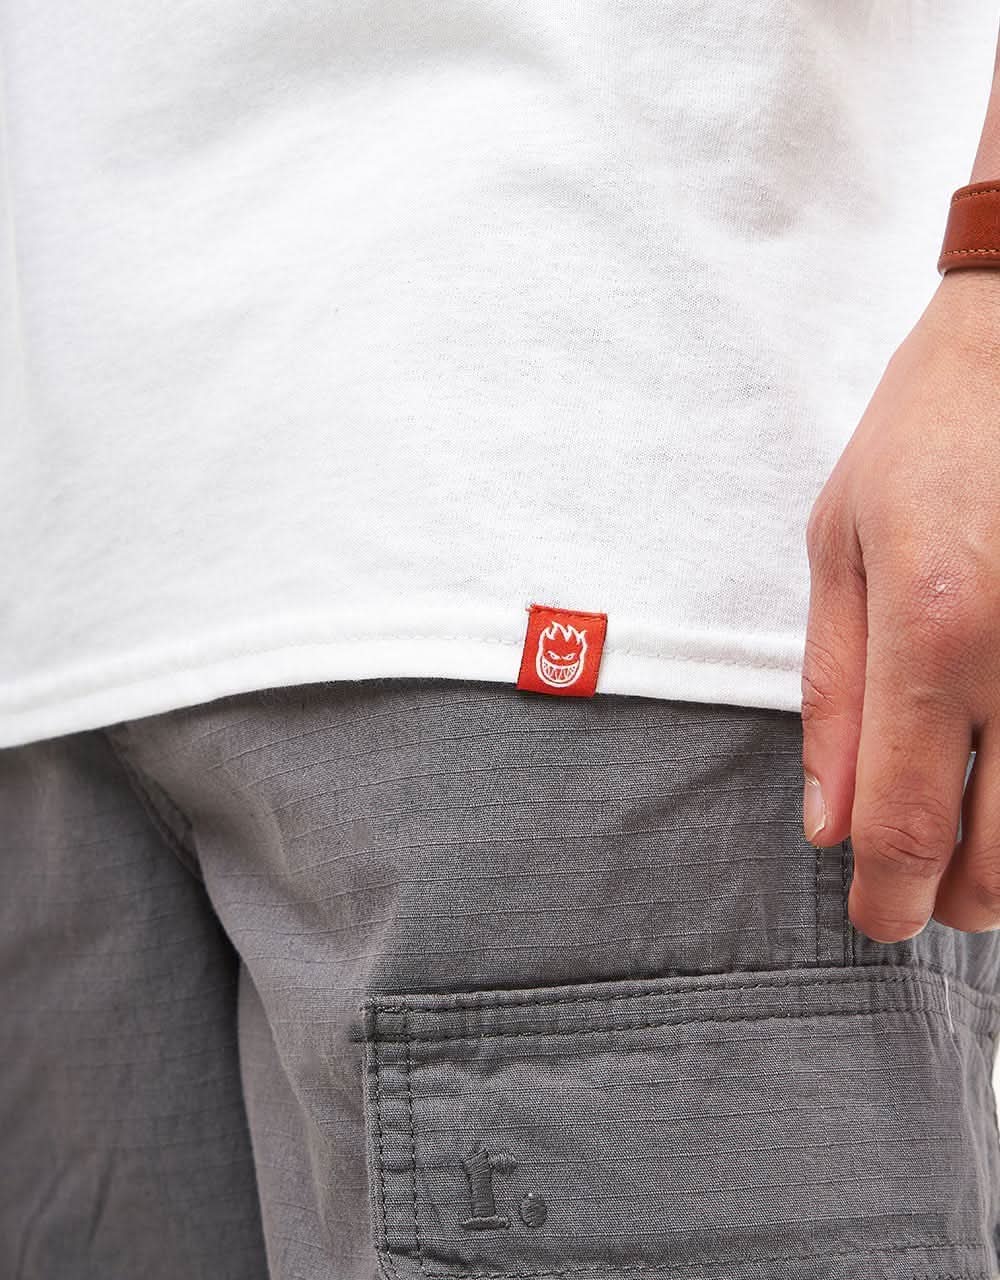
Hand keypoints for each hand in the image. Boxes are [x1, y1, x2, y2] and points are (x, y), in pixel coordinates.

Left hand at [800, 268, 999, 942]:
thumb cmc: (930, 434)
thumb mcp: (840, 547)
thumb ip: (832, 694)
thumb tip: (828, 823)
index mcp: (934, 630)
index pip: (907, 825)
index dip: (889, 898)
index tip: (878, 918)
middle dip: (957, 900)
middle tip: (926, 883)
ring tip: (978, 841)